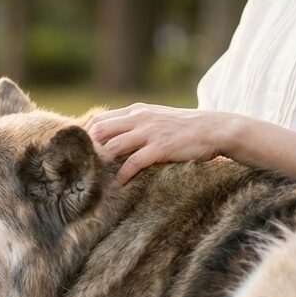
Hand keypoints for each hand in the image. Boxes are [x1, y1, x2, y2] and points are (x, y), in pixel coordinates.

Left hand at [87, 104, 233, 186]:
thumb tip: (116, 136)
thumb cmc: (185, 127)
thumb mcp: (157, 117)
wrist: (214, 129)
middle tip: (85, 167)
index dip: (87, 135)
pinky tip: (117, 185)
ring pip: (113, 146)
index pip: (100, 119)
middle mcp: (139, 119)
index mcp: (137, 111)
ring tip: (97, 178)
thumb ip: (137, 123)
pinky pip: (133, 163)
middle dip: (90, 148)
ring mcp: (149, 133)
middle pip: (101, 130)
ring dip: (103, 163)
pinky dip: (123, 175)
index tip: (80, 152)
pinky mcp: (160, 148)